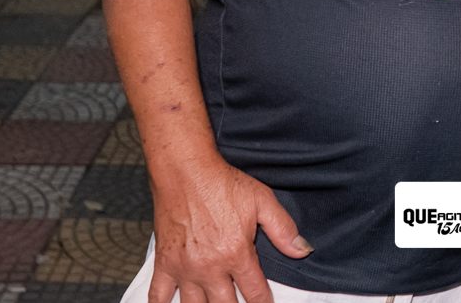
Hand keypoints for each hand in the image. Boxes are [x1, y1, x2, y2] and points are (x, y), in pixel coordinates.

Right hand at [148, 156, 311, 302]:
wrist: (185, 171)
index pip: (255, 293)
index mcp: (236, 253)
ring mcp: (184, 268)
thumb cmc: (222, 183)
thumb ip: (283, 229)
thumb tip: (302, 250)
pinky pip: (158, 296)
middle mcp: (209, 267)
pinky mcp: (164, 263)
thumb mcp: (262, 201)